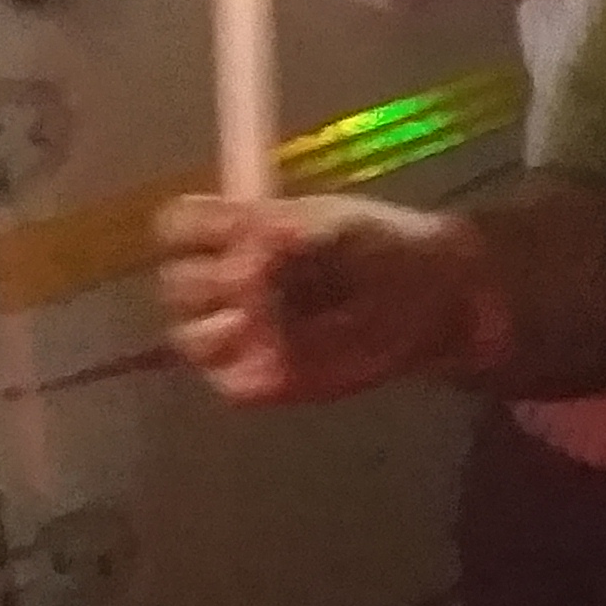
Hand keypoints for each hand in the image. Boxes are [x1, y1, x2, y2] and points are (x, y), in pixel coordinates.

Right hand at [158, 193, 496, 405]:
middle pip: (176, 283)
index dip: (189, 229)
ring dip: (222, 327)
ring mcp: (237, 333)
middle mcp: (225, 282)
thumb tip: (250, 262)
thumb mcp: (342, 228)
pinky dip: (246, 368)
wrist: (428, 296)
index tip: (226, 229)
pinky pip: (225, 380)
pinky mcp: (255, 378)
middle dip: (209, 280)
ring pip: (189, 336)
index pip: (180, 225)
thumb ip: (293, 239)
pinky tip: (282, 354)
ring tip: (271, 317)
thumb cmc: (382, 247)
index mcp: (239, 231)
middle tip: (255, 277)